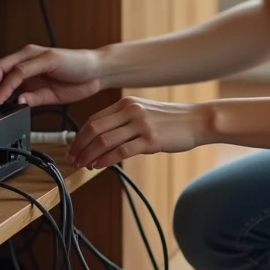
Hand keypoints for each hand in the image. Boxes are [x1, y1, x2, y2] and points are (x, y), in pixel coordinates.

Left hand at [0, 44, 103, 110]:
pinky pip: (22, 71)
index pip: (0, 73)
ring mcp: (37, 55)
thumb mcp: (49, 97)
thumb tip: (14, 104)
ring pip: (6, 68)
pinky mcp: (46, 57)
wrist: (99, 72)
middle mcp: (29, 57)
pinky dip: (11, 84)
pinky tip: (8, 97)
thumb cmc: (76, 81)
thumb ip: (31, 98)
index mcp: (27, 65)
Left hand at [69, 96, 210, 169]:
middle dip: (79, 147)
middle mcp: (131, 110)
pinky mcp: (151, 139)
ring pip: (105, 141)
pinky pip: (121, 151)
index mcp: (127, 103)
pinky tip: (99, 166)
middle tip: (72, 160)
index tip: (72, 149)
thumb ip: (124, 120)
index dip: (79, 136)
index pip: (94, 120)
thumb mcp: (144, 112)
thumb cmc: (171, 119)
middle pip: (95, 129)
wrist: (197, 120)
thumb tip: (101, 138)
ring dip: (89, 155)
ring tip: (83, 165)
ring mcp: (141, 124)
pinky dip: (105, 160)